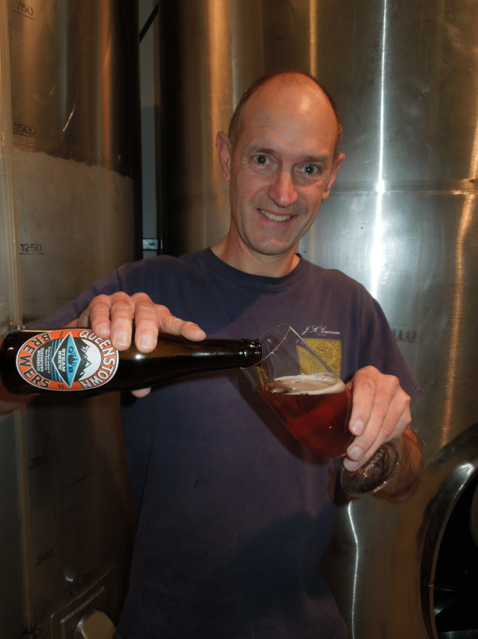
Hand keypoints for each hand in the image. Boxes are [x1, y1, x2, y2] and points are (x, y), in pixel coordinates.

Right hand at [69, 292, 205, 396]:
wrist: (92, 331)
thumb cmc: (123, 341)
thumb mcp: (135, 356)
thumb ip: (141, 372)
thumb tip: (141, 391)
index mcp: (156, 318)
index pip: (174, 323)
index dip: (186, 329)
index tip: (198, 337)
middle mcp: (141, 306)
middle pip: (148, 312)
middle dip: (148, 328)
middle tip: (145, 347)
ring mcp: (120, 302)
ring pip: (124, 308)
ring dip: (123, 325)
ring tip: (120, 344)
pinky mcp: (99, 303)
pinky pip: (101, 308)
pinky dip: (102, 320)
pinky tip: (102, 333)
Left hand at [343, 366, 410, 470]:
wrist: (379, 394)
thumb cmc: (354, 395)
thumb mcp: (345, 393)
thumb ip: (339, 403)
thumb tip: (320, 427)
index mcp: (369, 375)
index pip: (366, 391)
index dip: (361, 411)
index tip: (354, 430)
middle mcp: (388, 384)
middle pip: (378, 413)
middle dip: (364, 438)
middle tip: (352, 454)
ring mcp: (401, 399)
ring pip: (386, 428)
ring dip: (370, 448)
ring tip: (355, 461)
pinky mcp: (406, 416)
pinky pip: (393, 435)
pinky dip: (378, 447)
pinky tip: (366, 455)